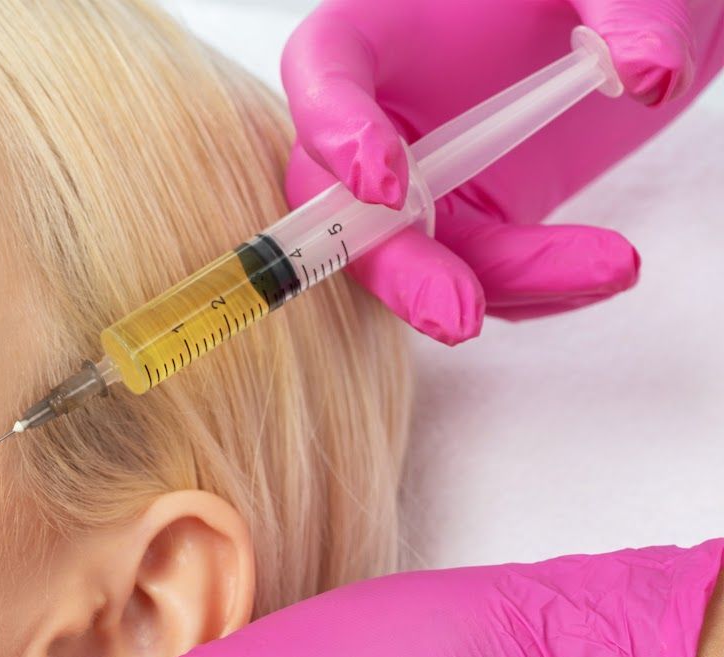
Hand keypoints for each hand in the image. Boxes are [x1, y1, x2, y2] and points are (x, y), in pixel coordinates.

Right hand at [281, 0, 723, 342]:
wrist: (619, 34)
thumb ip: (628, 12)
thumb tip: (645, 75)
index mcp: (372, 34)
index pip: (321, 80)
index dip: (337, 136)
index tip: (389, 187)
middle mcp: (375, 119)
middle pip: (340, 208)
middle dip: (397, 269)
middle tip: (457, 314)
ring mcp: (415, 186)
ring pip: (417, 261)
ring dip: (495, 285)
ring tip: (606, 268)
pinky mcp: (463, 229)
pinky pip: (483, 275)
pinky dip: (542, 285)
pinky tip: (601, 268)